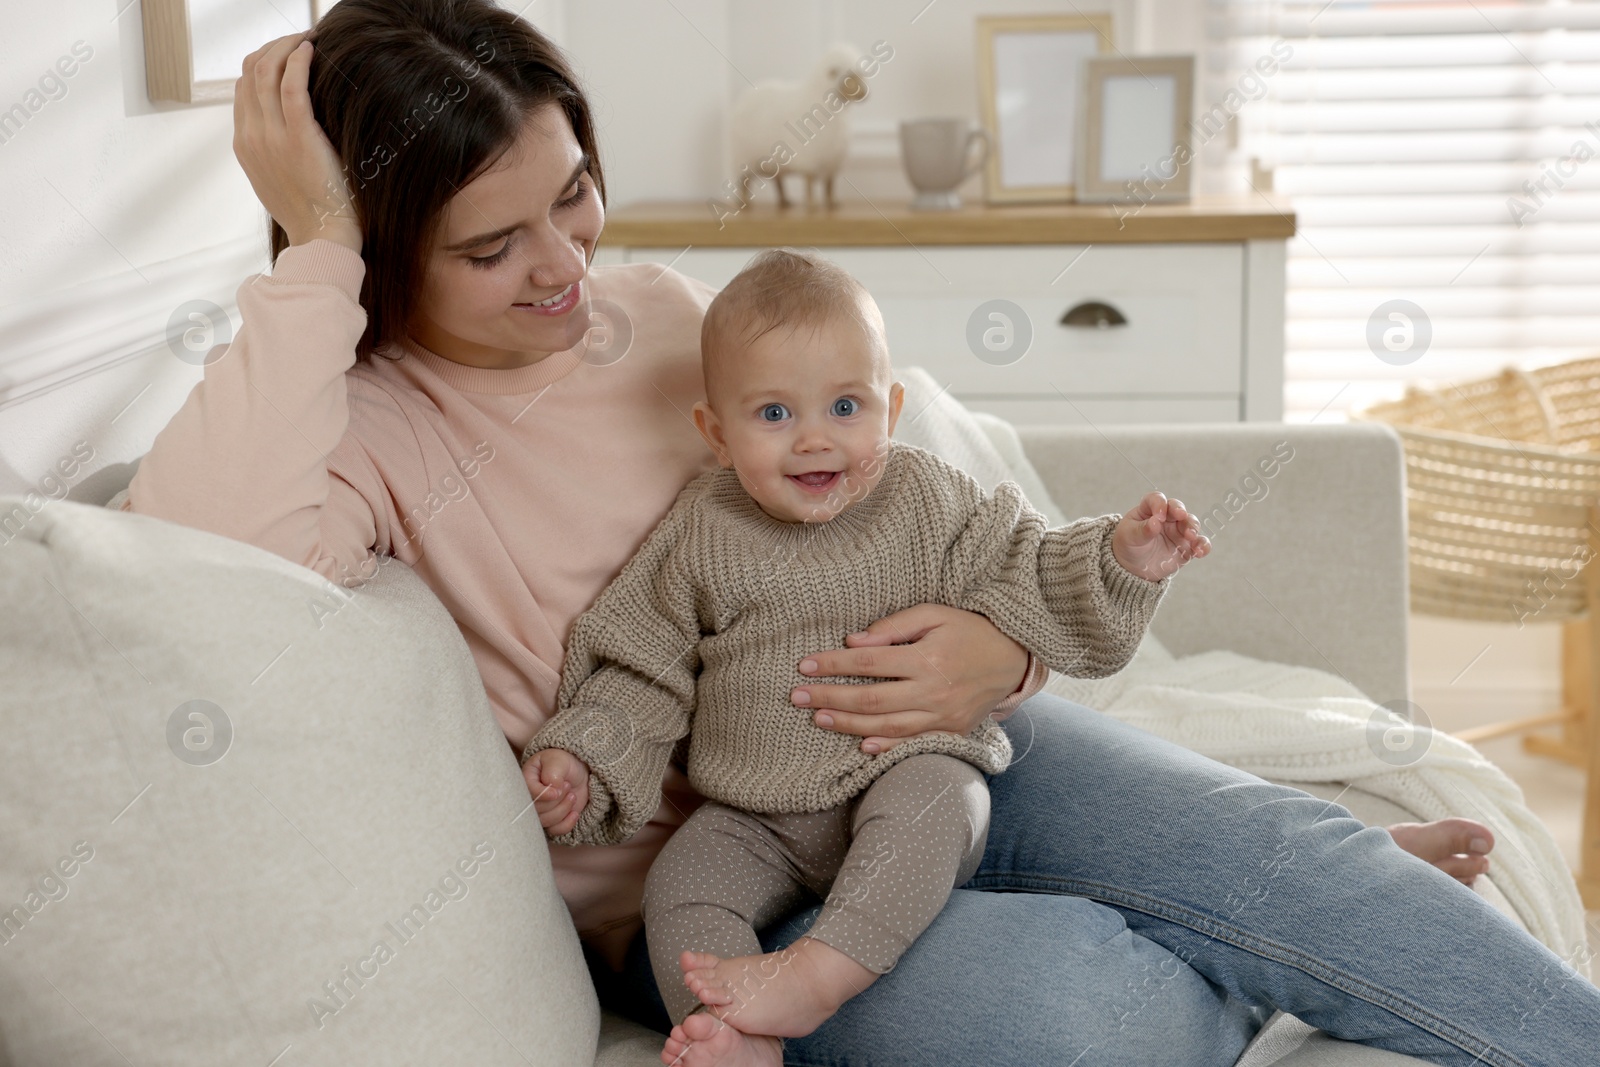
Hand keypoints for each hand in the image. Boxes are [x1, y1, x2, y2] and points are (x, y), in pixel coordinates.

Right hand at [233, 33, 361, 250]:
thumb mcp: (279, 181)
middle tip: (300, 39)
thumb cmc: (312, 213)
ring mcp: (271, 136)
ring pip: (266, 71)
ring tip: (308, 38)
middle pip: (250, 72)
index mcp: (244, 145)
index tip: (286, 54)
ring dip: (287, 46)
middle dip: (273, 47)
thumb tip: (286, 133)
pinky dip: (298, 61)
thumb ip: (273, 153)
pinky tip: (312, 51)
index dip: (262, 63)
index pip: (241, 88)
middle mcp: (251, 136)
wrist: (323, 238)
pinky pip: (291, 86)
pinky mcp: (297, 137)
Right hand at [523, 749, 590, 836]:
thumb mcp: (558, 761)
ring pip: (546, 821)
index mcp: (526, 780)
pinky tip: (575, 812)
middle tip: (568, 785)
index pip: (527, 794)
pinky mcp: (551, 820)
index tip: (557, 790)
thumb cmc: (563, 763)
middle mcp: (529, 798)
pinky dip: (567, 823)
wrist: (577, 772)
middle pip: (536, 809)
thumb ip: (552, 774)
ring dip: (564, 809)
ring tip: (572, 795)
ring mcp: (540, 811)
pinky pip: (555, 830)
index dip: (543, 795)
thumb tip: (553, 791)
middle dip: (557, 800)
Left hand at [790, 603, 1027, 753]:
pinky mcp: (950, 732)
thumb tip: (854, 640)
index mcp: (926, 658)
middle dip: (830, 697)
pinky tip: (860, 746)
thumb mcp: (935, 614)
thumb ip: (895, 625)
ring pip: (886, 726)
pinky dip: (885, 748)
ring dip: (848, 724)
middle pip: (870, 698)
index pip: (868, 662)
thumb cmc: (971, 630)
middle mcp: (932, 692)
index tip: (805, 665)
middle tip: (797, 696)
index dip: (834, 664)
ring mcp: (942, 717)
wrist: (1015, 659)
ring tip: (818, 717)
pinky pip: (912, 744)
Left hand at [1112, 492, 1209, 581]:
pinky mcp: (1187, 546)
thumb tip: (1156, 522)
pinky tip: (1200, 552)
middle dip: (1181, 512)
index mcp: (1150, 509)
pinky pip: (1199, 543)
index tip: (1159, 516)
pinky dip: (1203, 546)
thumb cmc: (1129, 545)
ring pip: (1191, 524)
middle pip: (1178, 509)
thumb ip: (1143, 530)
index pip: (1157, 499)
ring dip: (1193, 527)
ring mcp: (1178, 531)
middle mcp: (1167, 517)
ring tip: (1191, 537)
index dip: (1159, 504)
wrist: (1134, 567)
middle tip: (1181, 517)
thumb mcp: (1129, 537)